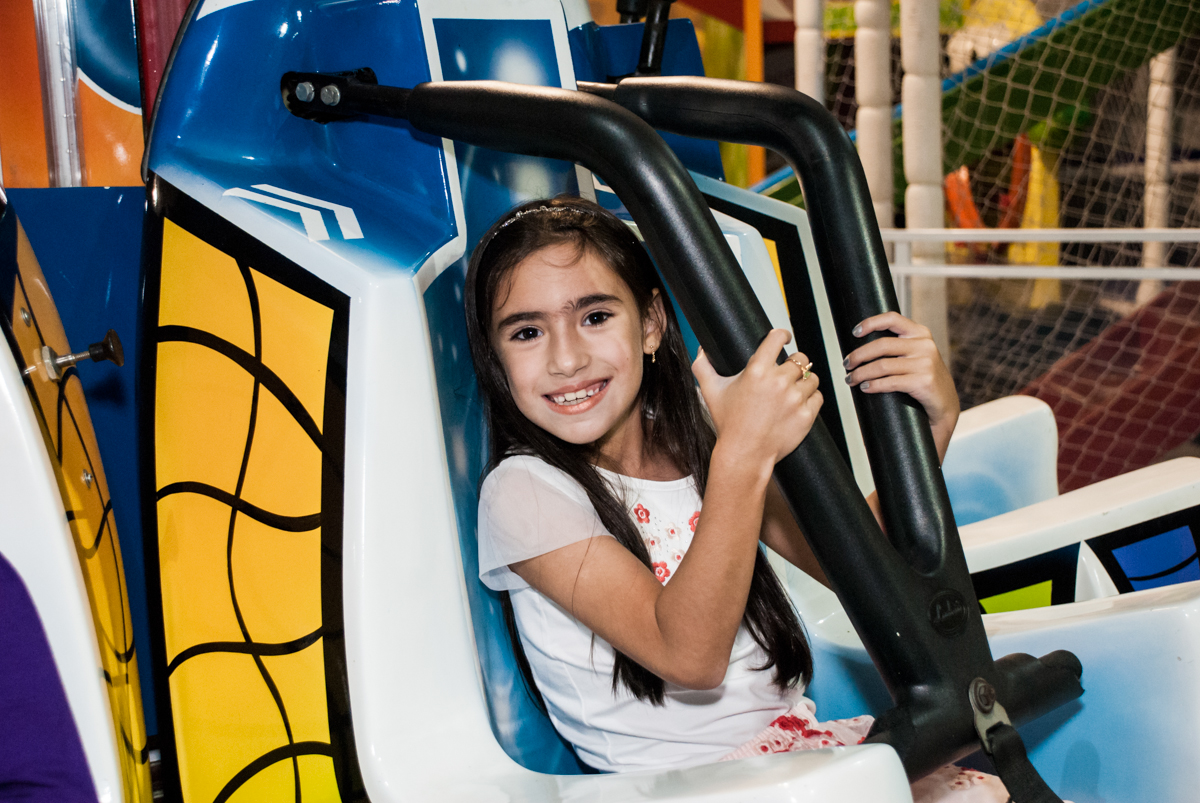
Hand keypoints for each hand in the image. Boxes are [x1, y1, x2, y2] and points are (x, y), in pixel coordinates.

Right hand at [692, 329, 822, 469]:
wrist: (745, 454)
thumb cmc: (729, 424)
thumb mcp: (711, 393)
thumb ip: (702, 368)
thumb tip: (701, 351)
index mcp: (757, 371)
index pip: (777, 338)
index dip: (782, 335)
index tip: (784, 337)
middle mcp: (779, 382)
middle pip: (800, 359)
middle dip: (794, 364)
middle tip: (786, 374)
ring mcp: (795, 399)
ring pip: (812, 378)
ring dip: (805, 382)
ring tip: (793, 391)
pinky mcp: (807, 415)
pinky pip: (818, 397)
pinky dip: (811, 399)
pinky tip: (799, 404)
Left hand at [843, 312, 959, 460]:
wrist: (945, 404)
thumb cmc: (923, 378)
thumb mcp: (916, 355)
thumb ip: (899, 346)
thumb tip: (862, 345)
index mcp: (920, 333)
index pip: (892, 319)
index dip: (871, 322)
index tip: (855, 332)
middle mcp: (924, 345)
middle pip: (881, 345)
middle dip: (858, 355)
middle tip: (846, 364)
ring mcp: (925, 364)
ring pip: (882, 366)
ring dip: (861, 373)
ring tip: (851, 379)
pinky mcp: (924, 382)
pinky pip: (890, 382)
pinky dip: (873, 385)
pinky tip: (865, 388)